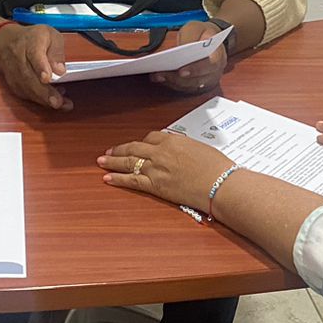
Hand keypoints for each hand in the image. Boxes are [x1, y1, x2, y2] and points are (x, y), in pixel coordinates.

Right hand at [0, 22, 71, 110]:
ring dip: (43, 99)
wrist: (5, 42)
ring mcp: (14, 72)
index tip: (47, 77)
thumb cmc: (31, 39)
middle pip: (30, 76)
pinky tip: (51, 101)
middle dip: (44, 91)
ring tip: (59, 104)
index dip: (40, 67)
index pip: (34, 55)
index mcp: (32, 42)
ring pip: (27, 88)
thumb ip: (57, 51)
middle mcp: (20, 58)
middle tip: (57, 101)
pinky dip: (38, 100)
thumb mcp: (50, 35)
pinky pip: (25, 94)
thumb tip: (60, 70)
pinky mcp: (14, 83)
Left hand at [98, 128, 235, 211]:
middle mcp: (161, 152)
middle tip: (110, 152)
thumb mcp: (201, 149)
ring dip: (113, 162)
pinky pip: (132, 180)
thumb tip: (182, 152)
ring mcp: (156, 168)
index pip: (152, 137)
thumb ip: (186, 148)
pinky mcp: (155, 185)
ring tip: (102, 161)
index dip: (142, 141)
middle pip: (135, 147)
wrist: (220, 184)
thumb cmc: (217, 168)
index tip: (137, 144)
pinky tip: (108, 178)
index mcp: (173, 140)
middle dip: (120, 149)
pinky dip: (118, 179)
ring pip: (129, 162)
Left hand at [149, 20, 227, 94]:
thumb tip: (179, 50)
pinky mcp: (198, 84)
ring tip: (157, 76)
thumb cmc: (203, 33)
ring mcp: (207, 80)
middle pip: (198, 80)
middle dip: (178, 78)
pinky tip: (160, 78)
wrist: (211, 39)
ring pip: (190, 86)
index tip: (181, 71)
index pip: (210, 65)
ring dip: (172, 82)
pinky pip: (185, 87)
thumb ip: (189, 37)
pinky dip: (172, 83)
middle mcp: (215, 71)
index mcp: (218, 55)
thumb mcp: (196, 28)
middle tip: (162, 74)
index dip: (196, 70)